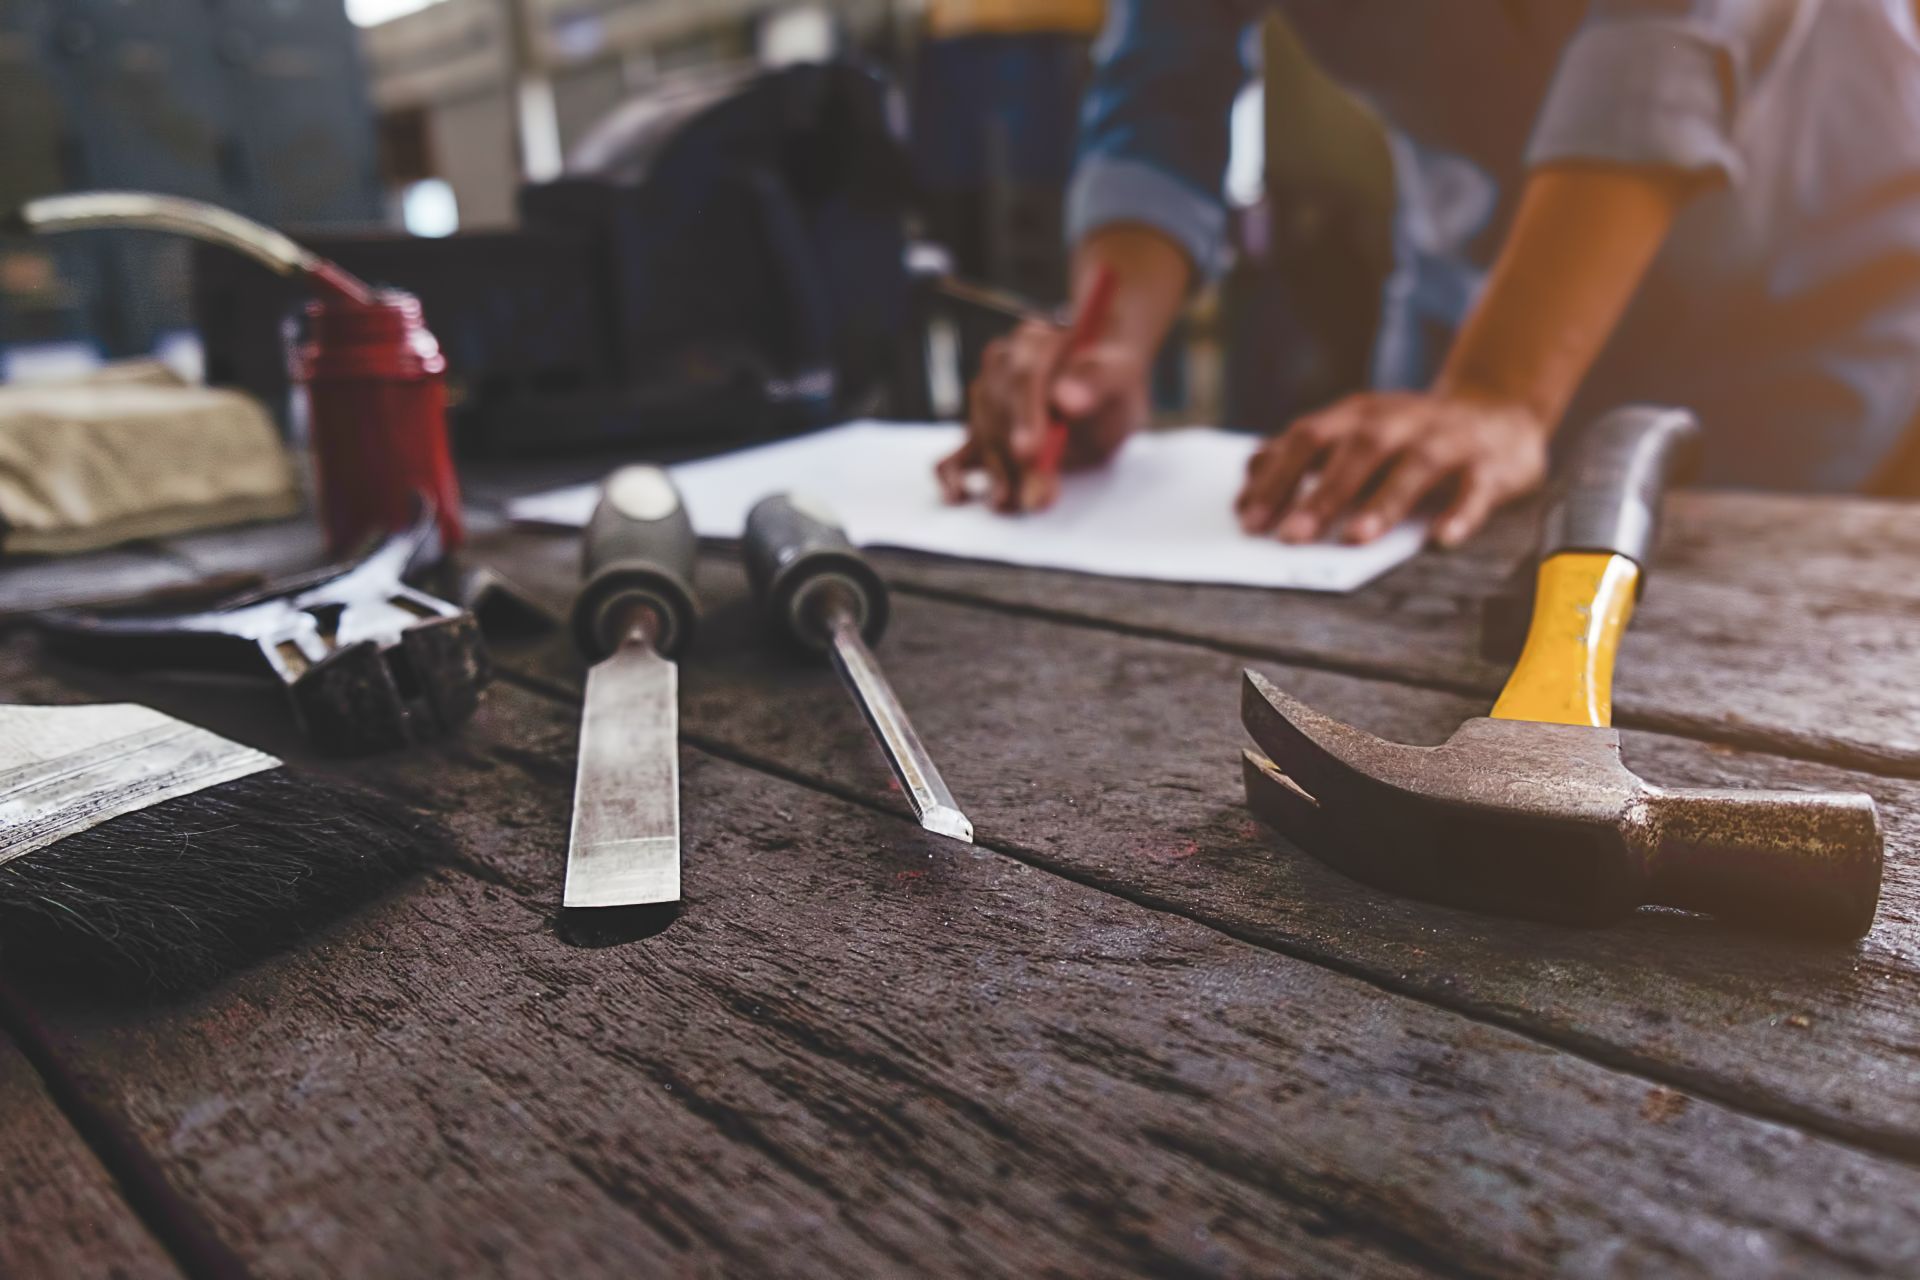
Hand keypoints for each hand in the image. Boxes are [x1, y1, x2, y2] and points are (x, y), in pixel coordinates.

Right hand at [936, 318, 1148, 512]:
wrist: (1103, 398)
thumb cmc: (1111, 383)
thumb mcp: (1119, 377)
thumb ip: (1097, 381)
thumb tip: (1067, 399)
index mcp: (1036, 340)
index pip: (1024, 375)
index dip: (1025, 415)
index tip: (1030, 451)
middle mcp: (1002, 366)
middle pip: (998, 412)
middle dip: (1015, 459)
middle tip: (1037, 496)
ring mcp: (985, 400)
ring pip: (981, 438)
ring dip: (997, 473)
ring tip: (1018, 502)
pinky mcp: (979, 436)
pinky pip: (953, 455)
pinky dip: (952, 477)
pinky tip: (960, 495)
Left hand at [1236, 390, 1549, 547]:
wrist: (1499, 412)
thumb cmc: (1409, 436)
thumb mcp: (1355, 433)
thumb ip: (1305, 454)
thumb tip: (1247, 477)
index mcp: (1359, 415)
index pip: (1309, 439)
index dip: (1277, 478)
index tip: (1248, 521)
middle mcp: (1400, 420)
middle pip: (1357, 451)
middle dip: (1322, 494)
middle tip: (1291, 537)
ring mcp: (1448, 440)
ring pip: (1414, 466)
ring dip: (1384, 501)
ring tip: (1355, 538)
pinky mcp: (1491, 465)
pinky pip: (1476, 489)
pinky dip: (1461, 513)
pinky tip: (1441, 539)